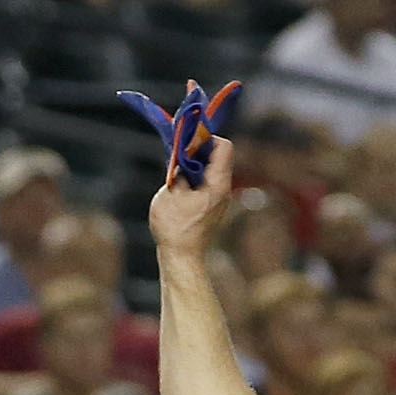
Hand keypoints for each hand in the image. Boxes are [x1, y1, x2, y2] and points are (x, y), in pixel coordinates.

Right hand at [148, 135, 241, 258]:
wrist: (182, 257)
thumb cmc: (175, 227)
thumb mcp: (171, 191)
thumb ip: (179, 169)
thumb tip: (183, 155)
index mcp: (217, 184)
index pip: (223, 147)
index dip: (206, 137)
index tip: (187, 138)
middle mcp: (224, 189)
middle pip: (218, 155)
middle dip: (198, 148)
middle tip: (178, 150)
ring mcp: (220, 198)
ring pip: (212, 168)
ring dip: (195, 162)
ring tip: (177, 167)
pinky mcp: (213, 205)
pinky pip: (207, 180)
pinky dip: (195, 174)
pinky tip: (180, 181)